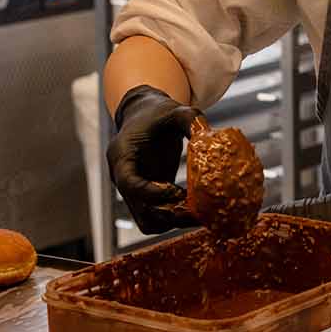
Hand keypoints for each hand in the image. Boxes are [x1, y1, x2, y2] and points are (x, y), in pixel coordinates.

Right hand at [106, 85, 201, 233]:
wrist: (145, 118)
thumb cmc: (157, 113)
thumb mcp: (174, 110)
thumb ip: (190, 119)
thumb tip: (209, 135)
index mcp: (121, 155)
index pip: (128, 183)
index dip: (151, 193)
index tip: (176, 192)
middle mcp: (122, 178)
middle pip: (139, 208)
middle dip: (168, 213)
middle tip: (196, 210)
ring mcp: (133, 192)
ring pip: (146, 221)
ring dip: (172, 221)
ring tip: (199, 213)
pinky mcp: (146, 198)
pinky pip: (155, 219)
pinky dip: (173, 220)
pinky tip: (195, 210)